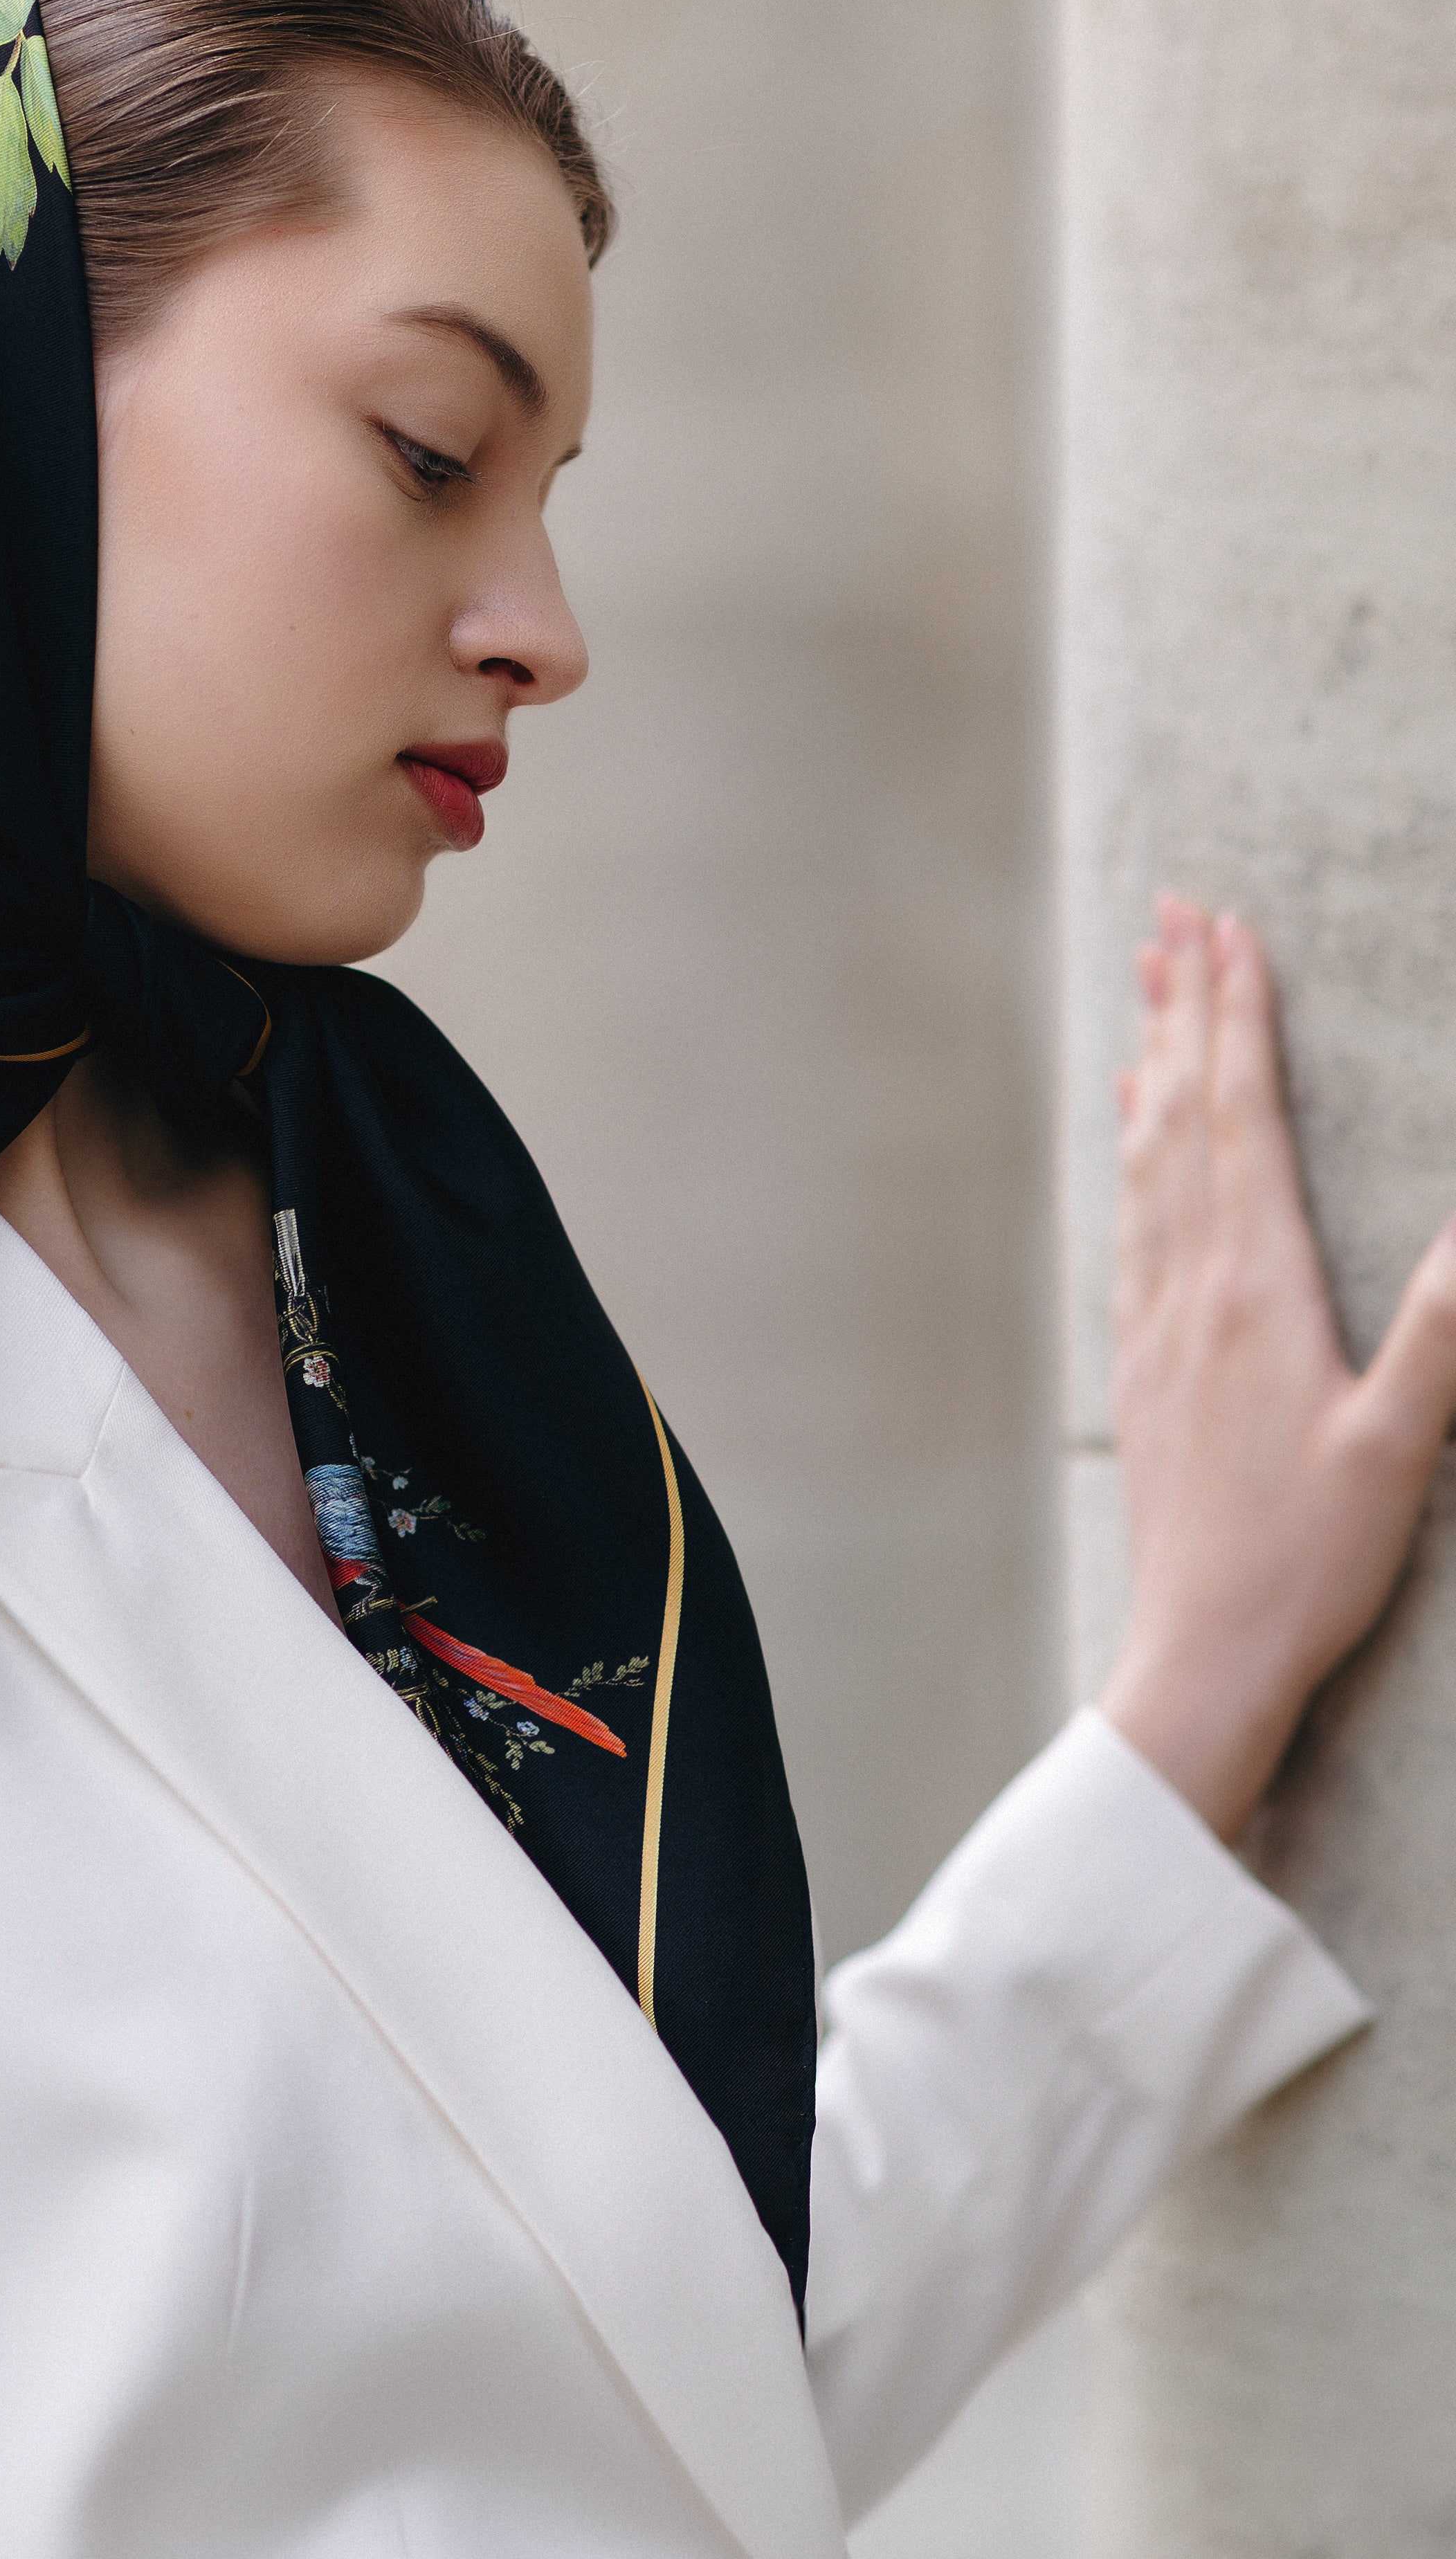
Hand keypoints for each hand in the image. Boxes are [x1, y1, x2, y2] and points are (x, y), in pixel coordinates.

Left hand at [1100, 893, 1455, 1839]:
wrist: (1203, 1647)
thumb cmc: (1309, 1555)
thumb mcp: (1401, 1440)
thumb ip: (1443, 1327)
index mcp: (1258, 1286)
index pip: (1240, 1118)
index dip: (1237, 1018)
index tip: (1230, 932)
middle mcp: (1194, 1283)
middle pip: (1183, 1113)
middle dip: (1184, 1006)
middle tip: (1175, 912)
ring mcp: (1157, 1318)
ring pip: (1149, 1155)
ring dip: (1154, 1060)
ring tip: (1150, 983)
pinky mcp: (1141, 1360)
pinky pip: (1133, 1219)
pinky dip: (1135, 1148)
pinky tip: (1134, 1123)